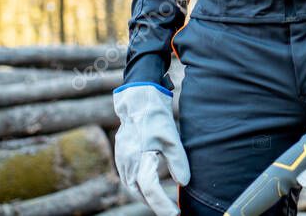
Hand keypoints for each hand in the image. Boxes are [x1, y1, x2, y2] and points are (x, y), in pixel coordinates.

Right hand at [113, 84, 189, 215]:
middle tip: (171, 211)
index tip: (175, 214)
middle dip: (155, 204)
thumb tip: (184, 183)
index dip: (163, 205)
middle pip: (140, 193)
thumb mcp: (172, 138)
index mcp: (140, 159)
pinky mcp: (121, 156)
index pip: (151, 190)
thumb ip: (178, 162)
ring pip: (132, 187)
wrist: (138, 101)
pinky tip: (149, 188)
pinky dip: (139, 187)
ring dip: (146, 197)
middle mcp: (128, 163)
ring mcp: (122, 160)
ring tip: (163, 204)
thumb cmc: (156, 118)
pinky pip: (128, 178)